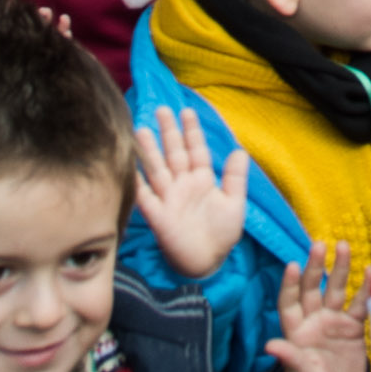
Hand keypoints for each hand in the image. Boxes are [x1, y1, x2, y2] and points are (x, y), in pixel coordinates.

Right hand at [133, 107, 250, 278]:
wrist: (209, 263)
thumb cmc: (222, 234)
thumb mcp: (235, 204)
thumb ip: (236, 179)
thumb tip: (240, 150)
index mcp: (202, 180)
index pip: (196, 150)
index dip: (191, 131)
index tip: (186, 111)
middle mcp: (183, 185)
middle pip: (174, 154)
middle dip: (168, 132)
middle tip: (161, 109)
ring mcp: (169, 199)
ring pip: (158, 170)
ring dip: (150, 152)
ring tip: (142, 130)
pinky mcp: (158, 216)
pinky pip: (145, 197)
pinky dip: (137, 183)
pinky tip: (130, 167)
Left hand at [265, 241, 370, 371]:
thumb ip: (290, 358)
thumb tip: (269, 346)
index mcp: (296, 331)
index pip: (289, 302)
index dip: (289, 285)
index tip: (292, 265)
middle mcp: (313, 320)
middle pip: (313, 288)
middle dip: (315, 267)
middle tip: (319, 244)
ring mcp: (334, 321)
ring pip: (336, 289)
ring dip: (340, 268)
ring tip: (343, 246)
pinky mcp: (354, 326)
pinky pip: (360, 303)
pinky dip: (366, 288)